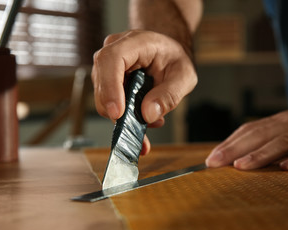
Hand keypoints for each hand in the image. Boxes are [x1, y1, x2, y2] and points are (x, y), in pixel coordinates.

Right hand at [92, 30, 196, 153]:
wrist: (168, 53)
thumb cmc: (175, 59)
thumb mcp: (184, 76)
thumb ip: (169, 94)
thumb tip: (148, 115)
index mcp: (136, 42)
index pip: (112, 59)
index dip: (111, 86)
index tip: (117, 113)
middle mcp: (114, 49)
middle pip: (103, 82)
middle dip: (118, 111)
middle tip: (140, 130)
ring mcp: (107, 65)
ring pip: (103, 96)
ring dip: (123, 116)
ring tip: (150, 122)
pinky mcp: (106, 81)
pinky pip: (108, 102)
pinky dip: (123, 116)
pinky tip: (141, 121)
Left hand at [206, 110, 287, 169]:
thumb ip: (267, 141)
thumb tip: (235, 158)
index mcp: (281, 121)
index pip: (250, 130)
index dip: (229, 143)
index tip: (210, 159)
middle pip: (260, 134)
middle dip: (234, 148)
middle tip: (214, 163)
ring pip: (284, 141)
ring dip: (260, 153)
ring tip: (240, 166)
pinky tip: (285, 168)